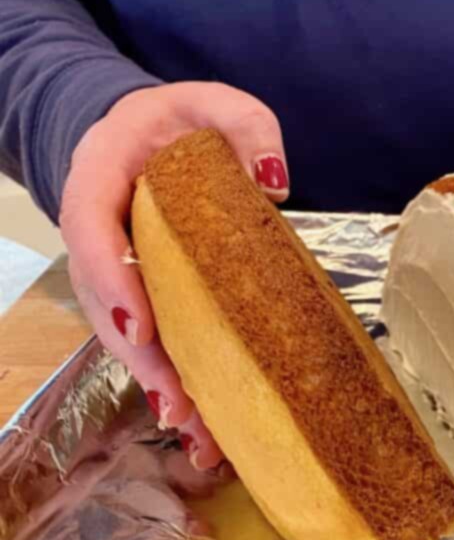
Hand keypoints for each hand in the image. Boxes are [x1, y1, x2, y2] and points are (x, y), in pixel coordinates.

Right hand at [60, 83, 289, 471]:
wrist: (144, 135)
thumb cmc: (178, 121)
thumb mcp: (215, 103)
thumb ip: (247, 126)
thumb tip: (276, 182)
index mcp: (99, 177)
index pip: (91, 231)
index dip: (111, 282)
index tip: (142, 327)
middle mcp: (94, 233)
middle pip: (105, 305)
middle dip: (141, 360)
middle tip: (179, 406)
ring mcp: (109, 272)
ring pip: (122, 336)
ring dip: (158, 387)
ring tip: (199, 437)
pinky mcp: (136, 296)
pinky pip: (147, 342)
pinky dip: (172, 383)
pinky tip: (205, 429)